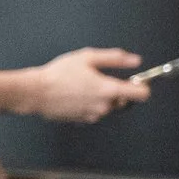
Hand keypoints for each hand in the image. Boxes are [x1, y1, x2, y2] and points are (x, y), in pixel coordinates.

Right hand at [25, 48, 148, 122]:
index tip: (136, 81)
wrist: (35, 92)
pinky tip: (76, 95)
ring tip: (84, 86)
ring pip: (109, 107)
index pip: (142, 94)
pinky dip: (91, 104)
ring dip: (103, 98)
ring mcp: (93, 115)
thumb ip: (115, 58)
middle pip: (125, 101)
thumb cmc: (58, 74)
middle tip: (101, 79)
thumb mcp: (88, 57)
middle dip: (118, 91)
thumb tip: (134, 61)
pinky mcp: (83, 120)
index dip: (142, 86)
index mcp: (109, 89)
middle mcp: (104, 106)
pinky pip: (95, 112)